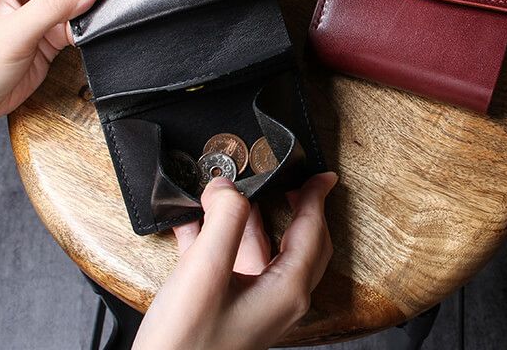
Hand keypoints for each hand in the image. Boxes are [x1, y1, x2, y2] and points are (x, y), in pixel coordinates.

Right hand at [133, 172, 337, 349]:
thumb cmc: (185, 346)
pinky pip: (231, 261)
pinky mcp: (228, 306)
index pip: (312, 231)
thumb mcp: (206, 270)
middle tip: (289, 180)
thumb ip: (225, 219)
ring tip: (232, 192)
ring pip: (263, 248)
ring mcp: (253, 303)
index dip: (316, 197)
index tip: (321, 175)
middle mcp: (277, 297)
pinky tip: (191, 222)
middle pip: (299, 241)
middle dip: (296, 207)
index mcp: (286, 288)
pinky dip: (217, 237)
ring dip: (248, 218)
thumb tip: (228, 187)